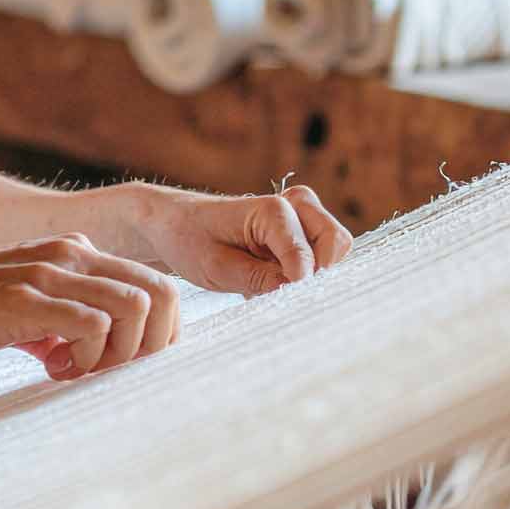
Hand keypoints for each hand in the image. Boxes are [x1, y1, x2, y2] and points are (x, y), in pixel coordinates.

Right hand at [0, 234, 180, 380]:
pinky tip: (51, 368)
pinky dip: (86, 358)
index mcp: (75, 253)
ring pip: (137, 307)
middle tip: (107, 371)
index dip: (152, 334)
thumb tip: (90, 354)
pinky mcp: (28, 299)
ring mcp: (51, 273)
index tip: (115, 362)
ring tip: (76, 369)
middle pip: (162, 293)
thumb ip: (61, 321)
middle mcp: (72, 255)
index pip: (153, 285)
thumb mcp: (24, 308)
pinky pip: (94, 326)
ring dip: (118, 352)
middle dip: (150, 345)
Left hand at [139, 183, 353, 296]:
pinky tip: (270, 279)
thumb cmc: (189, 239)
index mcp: (271, 210)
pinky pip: (321, 253)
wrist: (174, 223)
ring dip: (312, 271)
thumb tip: (298, 292)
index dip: (298, 284)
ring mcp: (299, 215)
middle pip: (336, 241)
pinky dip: (306, 271)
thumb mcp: (217, 268)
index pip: (306, 254)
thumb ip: (261, 280)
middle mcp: (293, 205)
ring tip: (271, 282)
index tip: (282, 302)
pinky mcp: (299, 230)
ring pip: (334, 247)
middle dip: (317, 272)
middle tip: (282, 291)